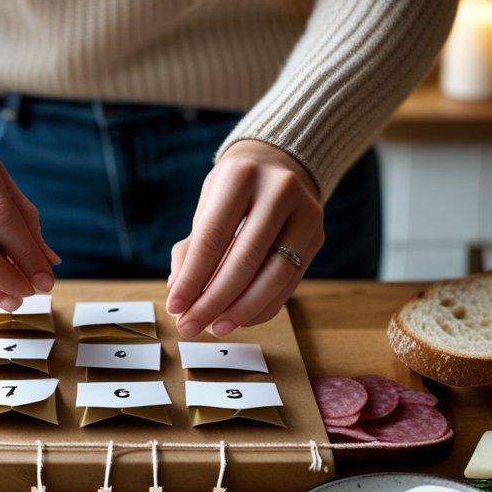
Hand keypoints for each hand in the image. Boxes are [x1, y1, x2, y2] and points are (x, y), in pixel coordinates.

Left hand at [166, 140, 323, 336]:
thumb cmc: (234, 189)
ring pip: (275, 276)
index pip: (212, 237)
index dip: (192, 278)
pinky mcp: (317, 236)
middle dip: (214, 301)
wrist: (280, 163)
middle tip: (190, 327)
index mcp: (241, 176)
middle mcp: (279, 191)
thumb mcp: (208, 204)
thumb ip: (192, 247)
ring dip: (242, 310)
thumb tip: (178, 294)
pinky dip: (263, 306)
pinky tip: (240, 318)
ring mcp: (305, 213)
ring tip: (216, 328)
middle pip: (244, 260)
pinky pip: (291, 282)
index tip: (175, 307)